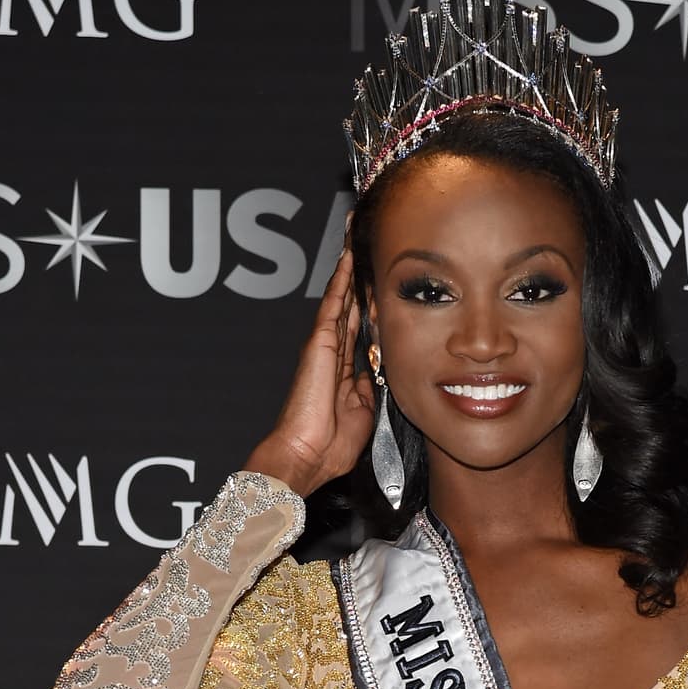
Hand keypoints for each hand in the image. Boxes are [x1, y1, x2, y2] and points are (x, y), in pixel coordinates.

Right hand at [242, 236, 375, 496]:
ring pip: (339, 294)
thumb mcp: (363, 412)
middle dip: (356, 271)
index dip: (367, 299)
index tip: (380, 276)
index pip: (358, 324)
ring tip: (354, 233)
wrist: (307, 455)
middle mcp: (331, 350)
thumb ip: (369, 388)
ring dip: (348, 265)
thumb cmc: (329, 444)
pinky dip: (341, 280)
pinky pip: (332, 304)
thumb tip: (376, 372)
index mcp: (343, 368)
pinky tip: (349, 257)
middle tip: (363, 237)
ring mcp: (323, 344)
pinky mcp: (318, 343)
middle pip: (347, 301)